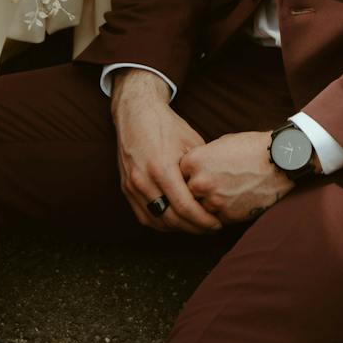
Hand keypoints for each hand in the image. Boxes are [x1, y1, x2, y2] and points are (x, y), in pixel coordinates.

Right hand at [109, 71, 222, 234]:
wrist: (136, 113)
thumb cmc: (168, 126)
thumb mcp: (191, 143)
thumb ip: (201, 170)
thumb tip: (218, 192)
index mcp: (162, 168)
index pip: (185, 208)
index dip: (203, 221)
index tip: (217, 224)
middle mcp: (143, 180)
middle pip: (171, 219)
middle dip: (194, 228)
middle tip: (210, 228)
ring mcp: (131, 186)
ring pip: (156, 221)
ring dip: (178, 228)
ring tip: (196, 226)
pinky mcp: (125, 188)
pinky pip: (143, 216)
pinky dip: (161, 223)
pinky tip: (176, 220)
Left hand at [180, 131, 294, 224]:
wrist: (278, 160)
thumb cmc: (251, 147)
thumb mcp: (220, 144)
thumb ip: (202, 159)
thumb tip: (192, 171)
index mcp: (193, 160)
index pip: (178, 174)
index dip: (187, 176)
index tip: (195, 175)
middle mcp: (199, 182)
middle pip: (186, 195)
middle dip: (195, 193)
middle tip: (209, 188)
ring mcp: (212, 200)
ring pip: (200, 210)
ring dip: (208, 205)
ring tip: (224, 194)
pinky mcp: (227, 215)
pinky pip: (216, 219)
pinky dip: (222, 214)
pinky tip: (234, 201)